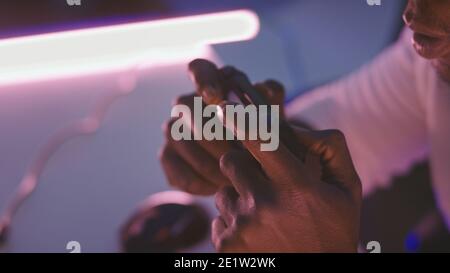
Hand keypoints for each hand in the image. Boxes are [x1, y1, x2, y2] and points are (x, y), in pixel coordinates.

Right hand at [159, 59, 284, 194]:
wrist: (250, 169)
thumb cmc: (263, 136)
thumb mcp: (273, 119)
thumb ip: (271, 102)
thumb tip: (267, 89)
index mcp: (215, 85)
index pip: (199, 68)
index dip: (203, 80)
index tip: (214, 97)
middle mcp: (189, 103)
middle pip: (186, 105)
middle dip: (213, 132)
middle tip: (237, 153)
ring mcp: (174, 130)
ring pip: (180, 139)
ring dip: (208, 161)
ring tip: (234, 176)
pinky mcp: (167, 156)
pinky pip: (175, 168)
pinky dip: (198, 181)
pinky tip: (217, 188)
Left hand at [213, 118, 361, 251]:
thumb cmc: (333, 230)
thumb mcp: (347, 190)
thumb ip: (331, 149)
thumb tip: (294, 128)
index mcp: (297, 185)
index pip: (261, 140)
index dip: (241, 119)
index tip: (225, 106)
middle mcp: (266, 204)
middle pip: (230, 161)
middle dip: (241, 165)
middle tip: (258, 180)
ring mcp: (243, 226)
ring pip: (223, 193)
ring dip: (238, 199)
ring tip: (263, 217)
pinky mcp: (227, 246)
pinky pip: (218, 220)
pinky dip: (232, 224)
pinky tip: (255, 235)